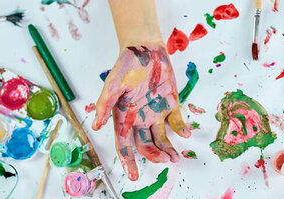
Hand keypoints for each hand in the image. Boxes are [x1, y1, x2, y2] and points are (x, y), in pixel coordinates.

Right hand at [92, 44, 190, 180]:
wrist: (145, 48)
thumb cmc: (126, 65)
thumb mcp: (112, 84)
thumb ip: (105, 105)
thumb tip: (96, 126)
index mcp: (124, 117)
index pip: (124, 144)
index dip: (128, 161)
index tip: (133, 176)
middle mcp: (139, 119)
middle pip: (146, 145)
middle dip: (154, 156)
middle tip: (164, 161)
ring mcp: (155, 113)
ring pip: (162, 139)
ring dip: (168, 149)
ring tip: (175, 157)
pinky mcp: (170, 105)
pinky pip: (176, 122)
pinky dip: (182, 129)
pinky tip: (186, 134)